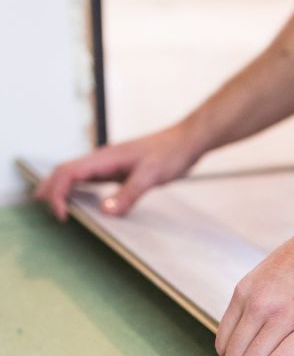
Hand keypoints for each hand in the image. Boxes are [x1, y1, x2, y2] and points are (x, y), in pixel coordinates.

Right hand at [34, 122, 199, 220]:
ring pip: (75, 174)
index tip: (62, 214)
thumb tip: (106, 211)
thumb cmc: (170, 153)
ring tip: (54, 206)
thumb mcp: (151, 175)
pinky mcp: (117, 170)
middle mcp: (102, 159)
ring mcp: (109, 164)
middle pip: (65, 171)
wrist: (186, 141)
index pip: (69, 172)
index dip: (58, 193)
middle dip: (51, 189)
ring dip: (61, 189)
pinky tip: (79, 200)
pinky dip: (77, 189)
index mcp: (105, 157)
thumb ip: (129, 193)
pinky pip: (90, 179)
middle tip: (46, 211)